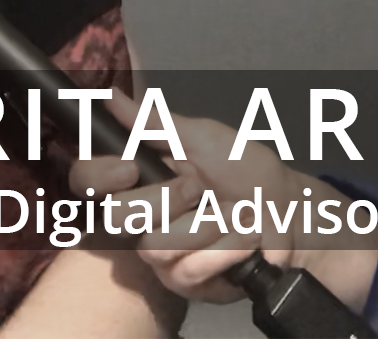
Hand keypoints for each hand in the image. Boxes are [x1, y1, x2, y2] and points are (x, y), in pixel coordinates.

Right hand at [68, 92, 342, 304]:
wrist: (290, 211)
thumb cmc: (248, 171)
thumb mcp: (205, 137)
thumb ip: (156, 122)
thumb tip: (112, 96)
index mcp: (141, 178)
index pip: (88, 179)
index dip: (99, 175)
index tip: (130, 167)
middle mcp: (143, 218)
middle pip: (118, 218)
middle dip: (168, 198)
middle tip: (199, 188)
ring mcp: (162, 254)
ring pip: (155, 246)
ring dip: (205, 226)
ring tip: (231, 214)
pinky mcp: (186, 282)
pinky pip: (187, 271)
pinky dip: (224, 250)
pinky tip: (242, 241)